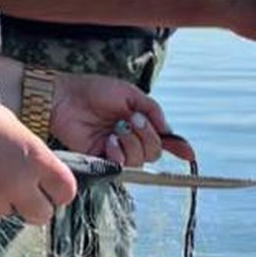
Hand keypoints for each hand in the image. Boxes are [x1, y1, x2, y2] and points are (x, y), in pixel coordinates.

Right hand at [0, 84, 76, 223]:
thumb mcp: (12, 126)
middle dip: (32, 207)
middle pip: (41, 215)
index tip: (49, 191)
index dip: (58, 192)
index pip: (65, 191)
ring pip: (1, 212)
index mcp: (33, 157)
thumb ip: (29, 155)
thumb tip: (35, 177)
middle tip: (17, 193)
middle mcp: (16, 182)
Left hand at [49, 73, 194, 167]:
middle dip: (148, 136)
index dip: (178, 147)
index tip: (189, 154)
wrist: (66, 97)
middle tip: (132, 120)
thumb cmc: (95, 90)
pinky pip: (121, 166)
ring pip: (139, 160)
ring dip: (132, 143)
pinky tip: (109, 141)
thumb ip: (152, 110)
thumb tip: (168, 130)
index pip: (163, 139)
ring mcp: (116, 150)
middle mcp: (131, 139)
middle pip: (154, 152)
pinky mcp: (100, 159)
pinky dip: (119, 154)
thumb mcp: (130, 94)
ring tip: (116, 129)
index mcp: (139, 122)